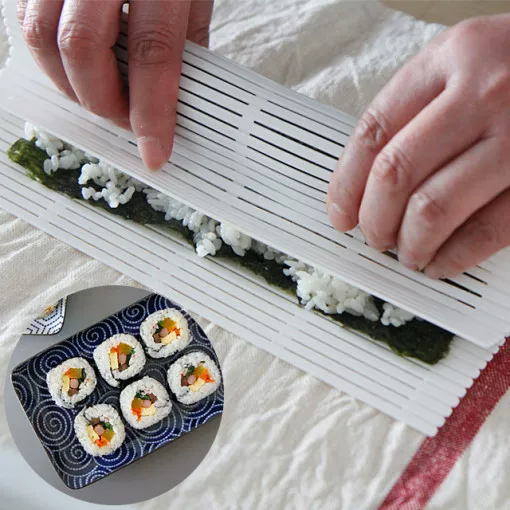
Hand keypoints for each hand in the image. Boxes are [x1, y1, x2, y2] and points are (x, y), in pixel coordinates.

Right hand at [17, 0, 213, 170]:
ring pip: (40, 37)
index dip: (152, 112)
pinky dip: (49, 57)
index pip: (153, 52)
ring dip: (70, 86)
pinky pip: (23, 19)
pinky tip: (75, 67)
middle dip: (103, 102)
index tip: (155, 153)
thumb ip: (185, 42)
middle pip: (82, 48)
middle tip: (125, 120)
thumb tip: (177, 100)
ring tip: (100, 97)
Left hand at [327, 15, 509, 279]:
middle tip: (373, 237)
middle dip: (374, 219)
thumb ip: (415, 111)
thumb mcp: (462, 63)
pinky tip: (440, 262)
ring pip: (433, 208)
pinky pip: (486, 231)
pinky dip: (453, 257)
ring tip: (406, 253)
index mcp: (450, 59)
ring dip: (409, 244)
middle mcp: (484, 94)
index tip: (340, 213)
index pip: (372, 133)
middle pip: (395, 174)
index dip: (345, 184)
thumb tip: (364, 182)